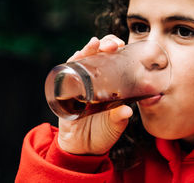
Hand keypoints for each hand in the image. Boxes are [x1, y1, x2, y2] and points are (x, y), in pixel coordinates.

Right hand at [57, 35, 132, 154]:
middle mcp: (94, 79)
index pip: (113, 58)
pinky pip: (65, 73)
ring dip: (87, 49)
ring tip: (95, 44)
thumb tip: (128, 111)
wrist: (82, 149)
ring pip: (81, 59)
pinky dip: (70, 63)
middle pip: (98, 54)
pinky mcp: (65, 91)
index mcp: (109, 83)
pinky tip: (76, 57)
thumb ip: (120, 117)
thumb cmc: (102, 133)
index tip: (123, 45)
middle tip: (112, 45)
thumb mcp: (115, 125)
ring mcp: (78, 83)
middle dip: (105, 44)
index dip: (117, 48)